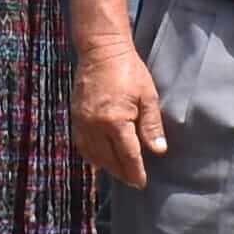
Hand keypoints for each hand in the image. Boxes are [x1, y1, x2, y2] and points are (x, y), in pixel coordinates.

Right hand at [76, 40, 169, 190]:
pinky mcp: (75, 116)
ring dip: (107, 166)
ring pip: (93, 155)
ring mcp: (82, 122)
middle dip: (122, 172)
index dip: (135, 172)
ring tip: (120, 171)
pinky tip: (101, 158)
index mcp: (115, 121)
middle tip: (133, 180)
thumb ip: (152, 125)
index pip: (127, 156)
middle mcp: (95, 125)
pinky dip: (92, 155)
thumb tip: (158, 150)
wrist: (101, 50)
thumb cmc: (129, 70)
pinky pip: (82, 145)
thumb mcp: (148, 96)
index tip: (141, 183)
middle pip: (109, 159)